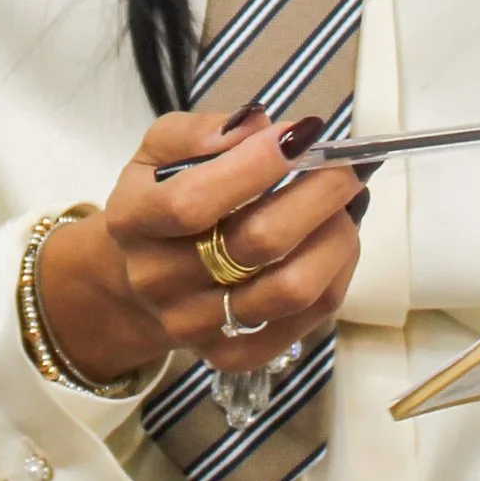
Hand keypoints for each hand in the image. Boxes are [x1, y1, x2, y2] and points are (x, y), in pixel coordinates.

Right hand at [35, 104, 369, 385]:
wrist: (134, 283)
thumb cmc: (158, 201)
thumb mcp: (158, 152)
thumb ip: (201, 132)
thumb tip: (260, 125)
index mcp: (134, 220)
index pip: (195, 200)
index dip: (256, 166)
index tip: (302, 133)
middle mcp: (159, 280)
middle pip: (258, 244)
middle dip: (318, 196)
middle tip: (345, 166)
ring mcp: (196, 325)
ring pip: (292, 288)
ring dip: (336, 238)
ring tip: (343, 206)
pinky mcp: (233, 354)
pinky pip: (305, 320)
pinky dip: (335, 276)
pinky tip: (333, 245)